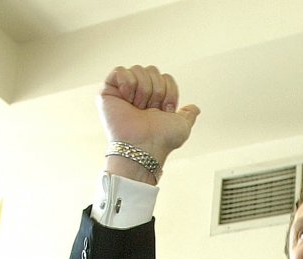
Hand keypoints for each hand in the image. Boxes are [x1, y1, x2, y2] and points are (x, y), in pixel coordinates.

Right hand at [99, 65, 199, 182]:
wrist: (144, 146)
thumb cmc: (161, 140)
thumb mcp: (182, 126)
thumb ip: (189, 115)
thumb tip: (194, 108)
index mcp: (154, 100)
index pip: (166, 77)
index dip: (169, 92)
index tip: (164, 111)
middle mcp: (138, 94)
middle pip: (152, 70)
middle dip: (156, 90)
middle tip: (149, 110)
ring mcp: (122, 92)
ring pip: (138, 69)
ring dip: (143, 90)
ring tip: (137, 108)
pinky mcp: (107, 92)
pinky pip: (120, 71)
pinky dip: (127, 83)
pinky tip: (127, 99)